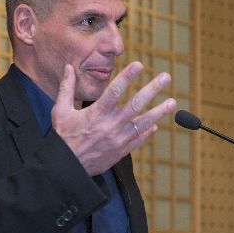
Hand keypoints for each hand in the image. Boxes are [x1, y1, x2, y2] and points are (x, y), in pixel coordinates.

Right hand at [52, 61, 176, 174]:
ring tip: (172, 102)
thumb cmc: (63, 138)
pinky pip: (139, 140)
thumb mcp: (60, 111)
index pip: (115, 90)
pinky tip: (156, 125)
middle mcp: (111, 125)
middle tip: (166, 77)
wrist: (68, 167)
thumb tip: (69, 67)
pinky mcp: (121, 151)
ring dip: (159, 112)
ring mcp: (118, 139)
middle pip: (136, 104)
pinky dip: (148, 132)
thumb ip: (66, 88)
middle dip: (152, 89)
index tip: (139, 65)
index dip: (128, 76)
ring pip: (143, 123)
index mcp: (96, 113)